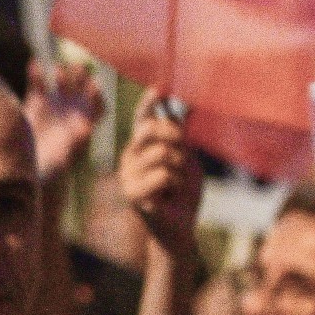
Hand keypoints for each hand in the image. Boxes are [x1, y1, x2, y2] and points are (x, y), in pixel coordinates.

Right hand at [24, 61, 106, 188]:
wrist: (25, 166)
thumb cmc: (50, 167)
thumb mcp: (64, 157)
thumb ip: (75, 142)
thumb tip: (88, 128)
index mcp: (85, 123)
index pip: (97, 105)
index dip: (96, 95)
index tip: (94, 86)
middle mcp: (73, 110)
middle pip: (82, 87)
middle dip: (81, 77)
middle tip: (79, 68)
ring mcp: (55, 104)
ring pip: (61, 82)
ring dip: (61, 73)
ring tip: (58, 70)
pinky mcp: (36, 101)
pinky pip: (37, 83)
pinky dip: (36, 73)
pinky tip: (34, 64)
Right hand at [118, 92, 202, 252]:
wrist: (181, 225)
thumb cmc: (183, 191)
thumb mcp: (187, 157)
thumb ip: (181, 135)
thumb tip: (184, 106)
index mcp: (142, 145)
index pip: (142, 117)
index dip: (148, 102)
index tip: (159, 88)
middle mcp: (130, 156)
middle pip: (151, 128)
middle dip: (175, 136)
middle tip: (185, 154)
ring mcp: (127, 174)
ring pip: (162, 153)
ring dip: (180, 169)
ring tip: (176, 183)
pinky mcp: (131, 192)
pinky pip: (162, 174)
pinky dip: (175, 184)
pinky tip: (170, 195)